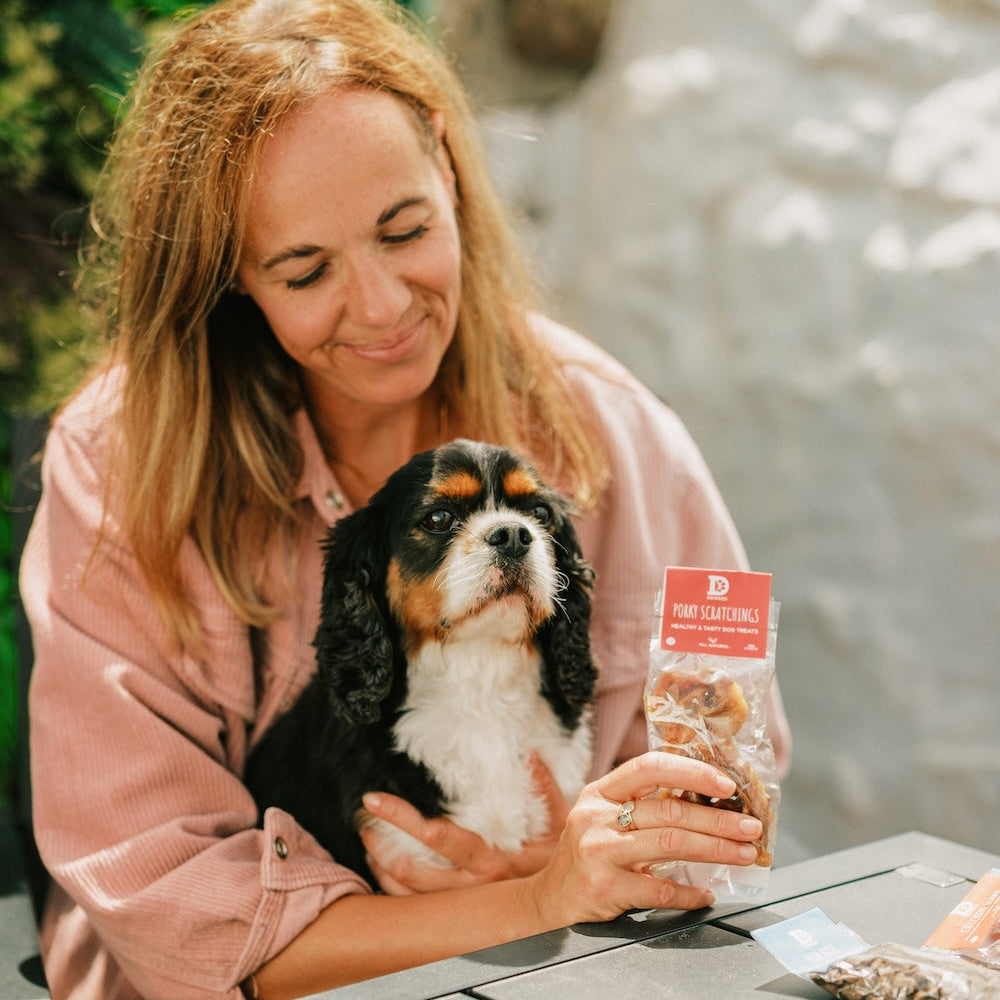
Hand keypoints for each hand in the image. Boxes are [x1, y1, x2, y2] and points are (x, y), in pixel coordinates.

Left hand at [360, 753, 570, 893]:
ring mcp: (462, 905)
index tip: (379, 799)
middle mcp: (474, 888)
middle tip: (365, 818)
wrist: (567, 899)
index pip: (442, 838)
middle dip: (382, 842)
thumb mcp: (561, 818)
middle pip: (414, 868)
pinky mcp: (455, 916)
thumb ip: (542, 785)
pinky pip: (414, 908)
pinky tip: (381, 867)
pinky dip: (390, 888)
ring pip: (408, 892)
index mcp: (495, 859)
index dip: (406, 819)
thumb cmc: (561, 856)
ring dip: (381, 864)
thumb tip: (527, 753)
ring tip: (368, 838)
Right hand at [525, 751, 763, 926]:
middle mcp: (597, 817)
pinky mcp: (605, 889)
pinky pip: (659, 890)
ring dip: (715, 850)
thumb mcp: (606, 818)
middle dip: (718, 820)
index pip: (649, 768)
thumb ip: (644, 806)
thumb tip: (708, 801)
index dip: (691, 773)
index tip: (726, 785)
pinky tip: (706, 894)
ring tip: (743, 854)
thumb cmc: (590, 852)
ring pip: (670, 844)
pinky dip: (690, 893)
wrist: (551, 899)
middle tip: (750, 827)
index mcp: (600, 791)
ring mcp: (599, 852)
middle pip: (669, 810)